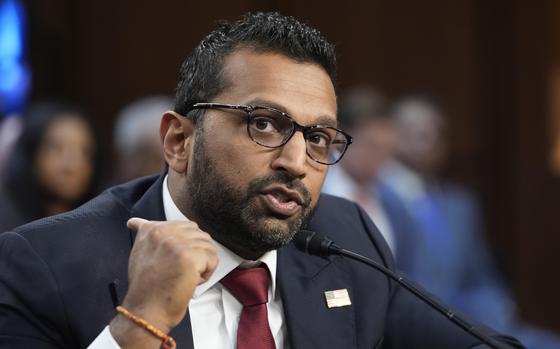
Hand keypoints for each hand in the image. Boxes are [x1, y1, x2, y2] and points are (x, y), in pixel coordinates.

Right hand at [110, 218, 217, 347]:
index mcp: (151, 229)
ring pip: (208, 246)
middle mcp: (163, 232)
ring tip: (185, 277)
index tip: (174, 263)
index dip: (186, 247)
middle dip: (197, 253)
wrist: (146, 311)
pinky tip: (192, 281)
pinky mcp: (189, 257)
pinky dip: (207, 273)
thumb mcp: (140, 253)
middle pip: (199, 234)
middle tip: (181, 272)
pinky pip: (213, 258)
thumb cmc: (146, 287)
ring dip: (202, 264)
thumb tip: (134, 222)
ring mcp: (176, 243)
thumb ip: (144, 235)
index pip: (185, 227)